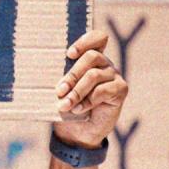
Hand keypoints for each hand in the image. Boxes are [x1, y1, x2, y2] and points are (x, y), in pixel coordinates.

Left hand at [53, 30, 127, 148]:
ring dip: (76, 91)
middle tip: (59, 90)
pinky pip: (103, 91)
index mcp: (91, 58)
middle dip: (72, 74)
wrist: (78, 130)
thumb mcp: (62, 88)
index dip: (85, 41)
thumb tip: (48, 72)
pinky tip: (78, 109)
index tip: (69, 54)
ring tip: (64, 104)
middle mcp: (105, 63)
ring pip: (94, 75)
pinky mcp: (121, 89)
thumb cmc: (67, 104)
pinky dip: (87, 101)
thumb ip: (61, 76)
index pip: (97, 38)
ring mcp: (114, 75)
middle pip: (91, 57)